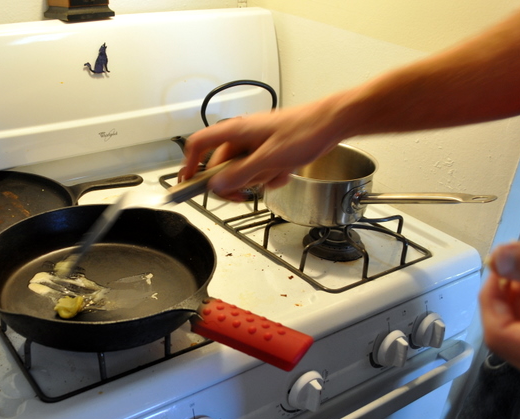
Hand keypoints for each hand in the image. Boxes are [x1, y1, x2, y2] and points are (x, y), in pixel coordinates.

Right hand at [178, 95, 350, 199]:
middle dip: (235, 182)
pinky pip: (261, 169)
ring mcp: (257, 142)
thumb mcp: (270, 159)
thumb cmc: (305, 130)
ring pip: (244, 170)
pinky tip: (286, 171)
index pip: (200, 144)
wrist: (332, 122)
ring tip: (277, 173)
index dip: (189, 163)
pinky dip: (271, 175)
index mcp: (236, 131)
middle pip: (223, 165)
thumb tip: (218, 185)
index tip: (187, 182)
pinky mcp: (270, 149)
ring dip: (259, 179)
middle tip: (244, 195)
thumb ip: (241, 174)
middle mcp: (243, 135)